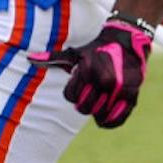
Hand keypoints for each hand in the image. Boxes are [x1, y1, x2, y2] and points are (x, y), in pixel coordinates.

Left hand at [32, 14, 153, 127]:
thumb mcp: (75, 53)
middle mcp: (104, 79)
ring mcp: (120, 88)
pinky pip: (117, 119)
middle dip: (85, 103)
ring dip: (98, 111)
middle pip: (84, 108)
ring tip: (102, 100)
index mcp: (88, 69)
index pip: (70, 97)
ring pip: (99, 115)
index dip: (74, 92)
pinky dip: (111, 120)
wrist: (127, 41)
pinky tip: (108, 115)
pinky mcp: (132, 95)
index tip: (82, 83)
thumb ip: (53, 58)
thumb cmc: (97, 49)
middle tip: (92, 93)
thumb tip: (30, 58)